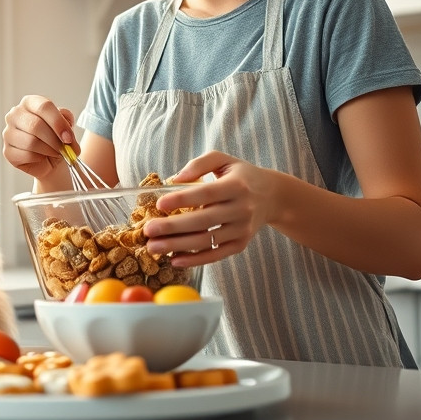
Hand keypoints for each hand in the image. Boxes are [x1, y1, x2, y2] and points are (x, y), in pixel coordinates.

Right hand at [2, 95, 76, 182]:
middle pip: (36, 125)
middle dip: (54, 140)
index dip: (58, 123)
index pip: (43, 107)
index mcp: (30, 102)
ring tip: (55, 152)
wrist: (50, 159)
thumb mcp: (65, 125)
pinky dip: (39, 158)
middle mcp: (15, 115)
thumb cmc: (56, 138)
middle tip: (64, 148)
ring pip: (31, 142)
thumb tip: (65, 126)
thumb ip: (66, 119)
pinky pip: (26, 155)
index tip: (68, 137)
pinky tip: (43, 157)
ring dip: (48, 150)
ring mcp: (8, 133)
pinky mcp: (8, 151)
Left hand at [141, 151, 283, 265]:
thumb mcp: (223, 160)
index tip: (159, 204)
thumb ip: (199, 164)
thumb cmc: (241, 176)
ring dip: (177, 246)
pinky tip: (174, 259)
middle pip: (203, 221)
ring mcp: (242, 229)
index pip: (206, 193)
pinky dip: (195, 260)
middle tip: (148, 230)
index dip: (182, 199)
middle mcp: (241, 209)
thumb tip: (173, 179)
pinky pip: (215, 255)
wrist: (273, 196)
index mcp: (236, 185)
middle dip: (172, 228)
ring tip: (153, 247)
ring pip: (206, 241)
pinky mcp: (241, 244)